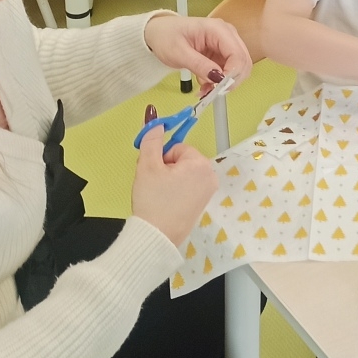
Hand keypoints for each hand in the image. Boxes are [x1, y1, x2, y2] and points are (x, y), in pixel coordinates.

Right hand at [130, 121, 218, 246]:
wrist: (156, 236)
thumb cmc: (153, 200)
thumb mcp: (147, 166)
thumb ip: (152, 141)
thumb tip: (156, 121)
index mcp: (200, 164)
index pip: (177, 148)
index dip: (161, 158)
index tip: (152, 172)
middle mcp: (210, 175)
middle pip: (182, 160)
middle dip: (165, 168)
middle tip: (152, 183)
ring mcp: (208, 191)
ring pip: (183, 174)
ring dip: (169, 179)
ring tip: (157, 194)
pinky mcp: (203, 204)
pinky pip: (187, 188)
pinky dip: (175, 191)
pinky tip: (165, 203)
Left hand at [144, 14, 253, 83]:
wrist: (157, 33)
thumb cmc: (166, 37)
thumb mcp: (178, 53)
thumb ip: (199, 65)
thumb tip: (217, 78)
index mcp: (218, 29)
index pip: (238, 54)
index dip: (233, 74)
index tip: (219, 88)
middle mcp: (227, 35)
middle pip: (243, 62)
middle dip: (231, 80)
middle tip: (213, 92)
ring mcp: (226, 44)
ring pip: (238, 69)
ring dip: (224, 83)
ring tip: (205, 90)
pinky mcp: (222, 54)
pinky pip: (228, 71)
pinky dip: (219, 82)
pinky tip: (205, 86)